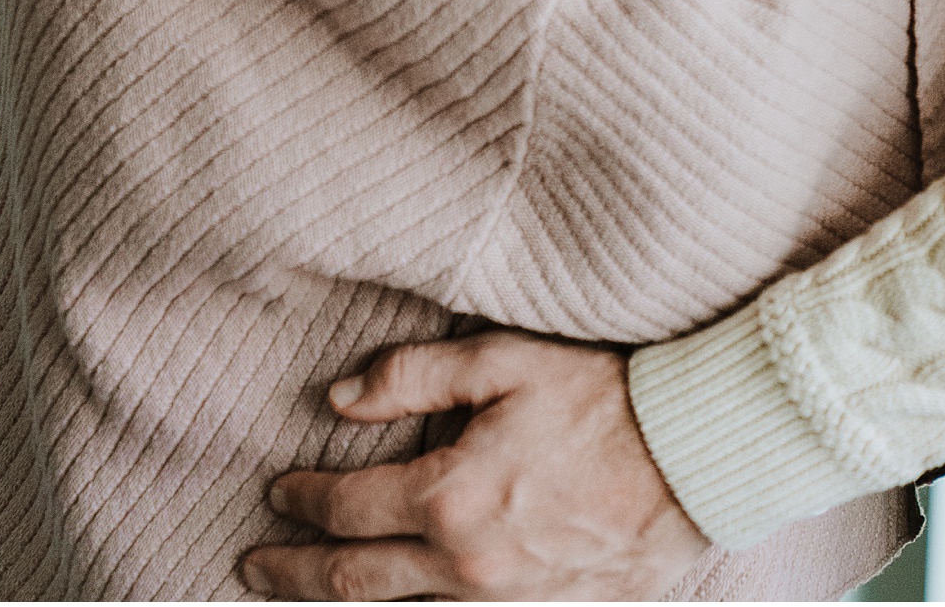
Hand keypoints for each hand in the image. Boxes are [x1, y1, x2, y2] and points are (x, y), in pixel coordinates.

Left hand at [241, 330, 707, 601]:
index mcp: (450, 496)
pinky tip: (399, 603)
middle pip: (351, 581)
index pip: (347, 508)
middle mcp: (464, 563)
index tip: (276, 492)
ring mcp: (502, 600)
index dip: (301, 501)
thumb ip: (417, 376)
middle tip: (251, 567)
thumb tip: (341, 394)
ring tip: (304, 593)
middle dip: (291, 574)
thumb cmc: (604, 397)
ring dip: (341, 602)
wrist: (692, 458)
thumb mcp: (507, 362)